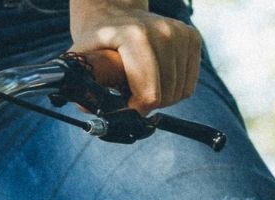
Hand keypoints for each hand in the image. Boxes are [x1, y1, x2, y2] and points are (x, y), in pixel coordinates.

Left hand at [69, 0, 201, 112]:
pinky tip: (158, 78)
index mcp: (135, 36)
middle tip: (131, 93)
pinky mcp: (192, 38)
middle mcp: (162, 32)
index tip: (124, 106)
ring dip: (161, 98)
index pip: (148, 94)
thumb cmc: (100, 41)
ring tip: (143, 83)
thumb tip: (85, 106)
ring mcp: (180, 33)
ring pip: (178, 94)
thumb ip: (83, 83)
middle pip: (164, 96)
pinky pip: (188, 86)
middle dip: (146, 104)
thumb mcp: (84, 58)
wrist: (117, 13)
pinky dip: (174, 90)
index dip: (136, 110)